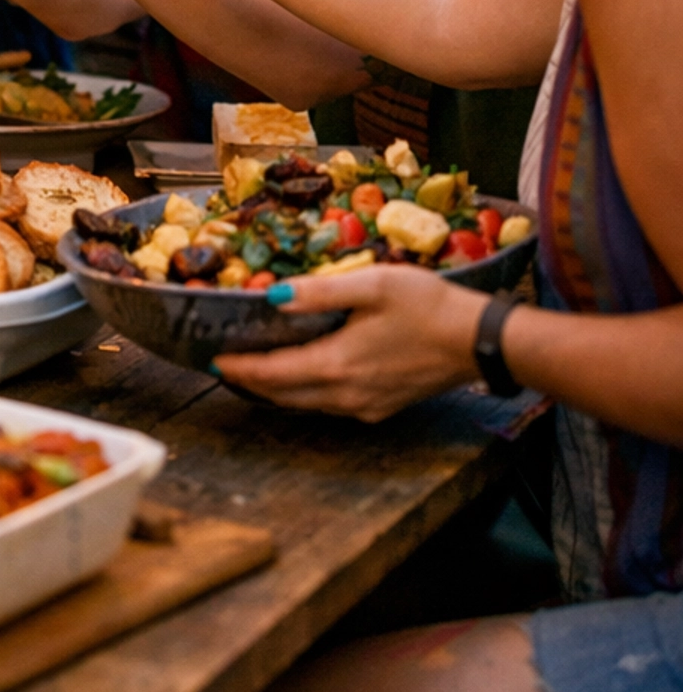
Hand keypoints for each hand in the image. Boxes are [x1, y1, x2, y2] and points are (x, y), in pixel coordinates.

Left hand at [215, 267, 486, 420]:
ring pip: (306, 404)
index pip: (272, 373)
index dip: (239, 367)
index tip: (211, 360)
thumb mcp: (373, 284)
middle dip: (250, 382)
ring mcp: (365, 405)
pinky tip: (304, 377)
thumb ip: (319, 292)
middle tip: (224, 365)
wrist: (480, 342)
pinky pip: (331, 406)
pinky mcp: (382, 407)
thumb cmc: (429, 306)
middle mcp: (346, 394)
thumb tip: (271, 297)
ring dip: (277, 391)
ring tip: (255, 371)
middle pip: (283, 395)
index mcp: (337, 365)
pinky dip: (305, 394)